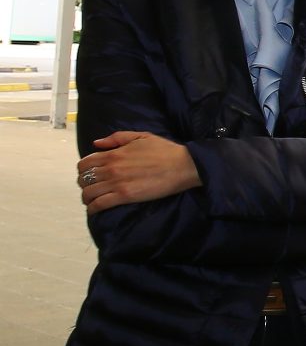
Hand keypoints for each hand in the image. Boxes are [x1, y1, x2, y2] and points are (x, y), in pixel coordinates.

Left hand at [77, 131, 201, 211]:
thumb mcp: (140, 136)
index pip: (85, 163)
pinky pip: (99, 204)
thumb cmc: (164, 150)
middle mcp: (111, 168)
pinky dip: (93, 208)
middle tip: (93, 187)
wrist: (181, 165)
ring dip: (87, 197)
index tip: (89, 174)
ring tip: (93, 199)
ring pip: (88, 193)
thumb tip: (96, 143)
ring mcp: (116, 183)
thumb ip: (116, 138)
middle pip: (83, 179)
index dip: (83, 170)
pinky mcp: (124, 196)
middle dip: (84, 184)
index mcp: (113, 154)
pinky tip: (95, 209)